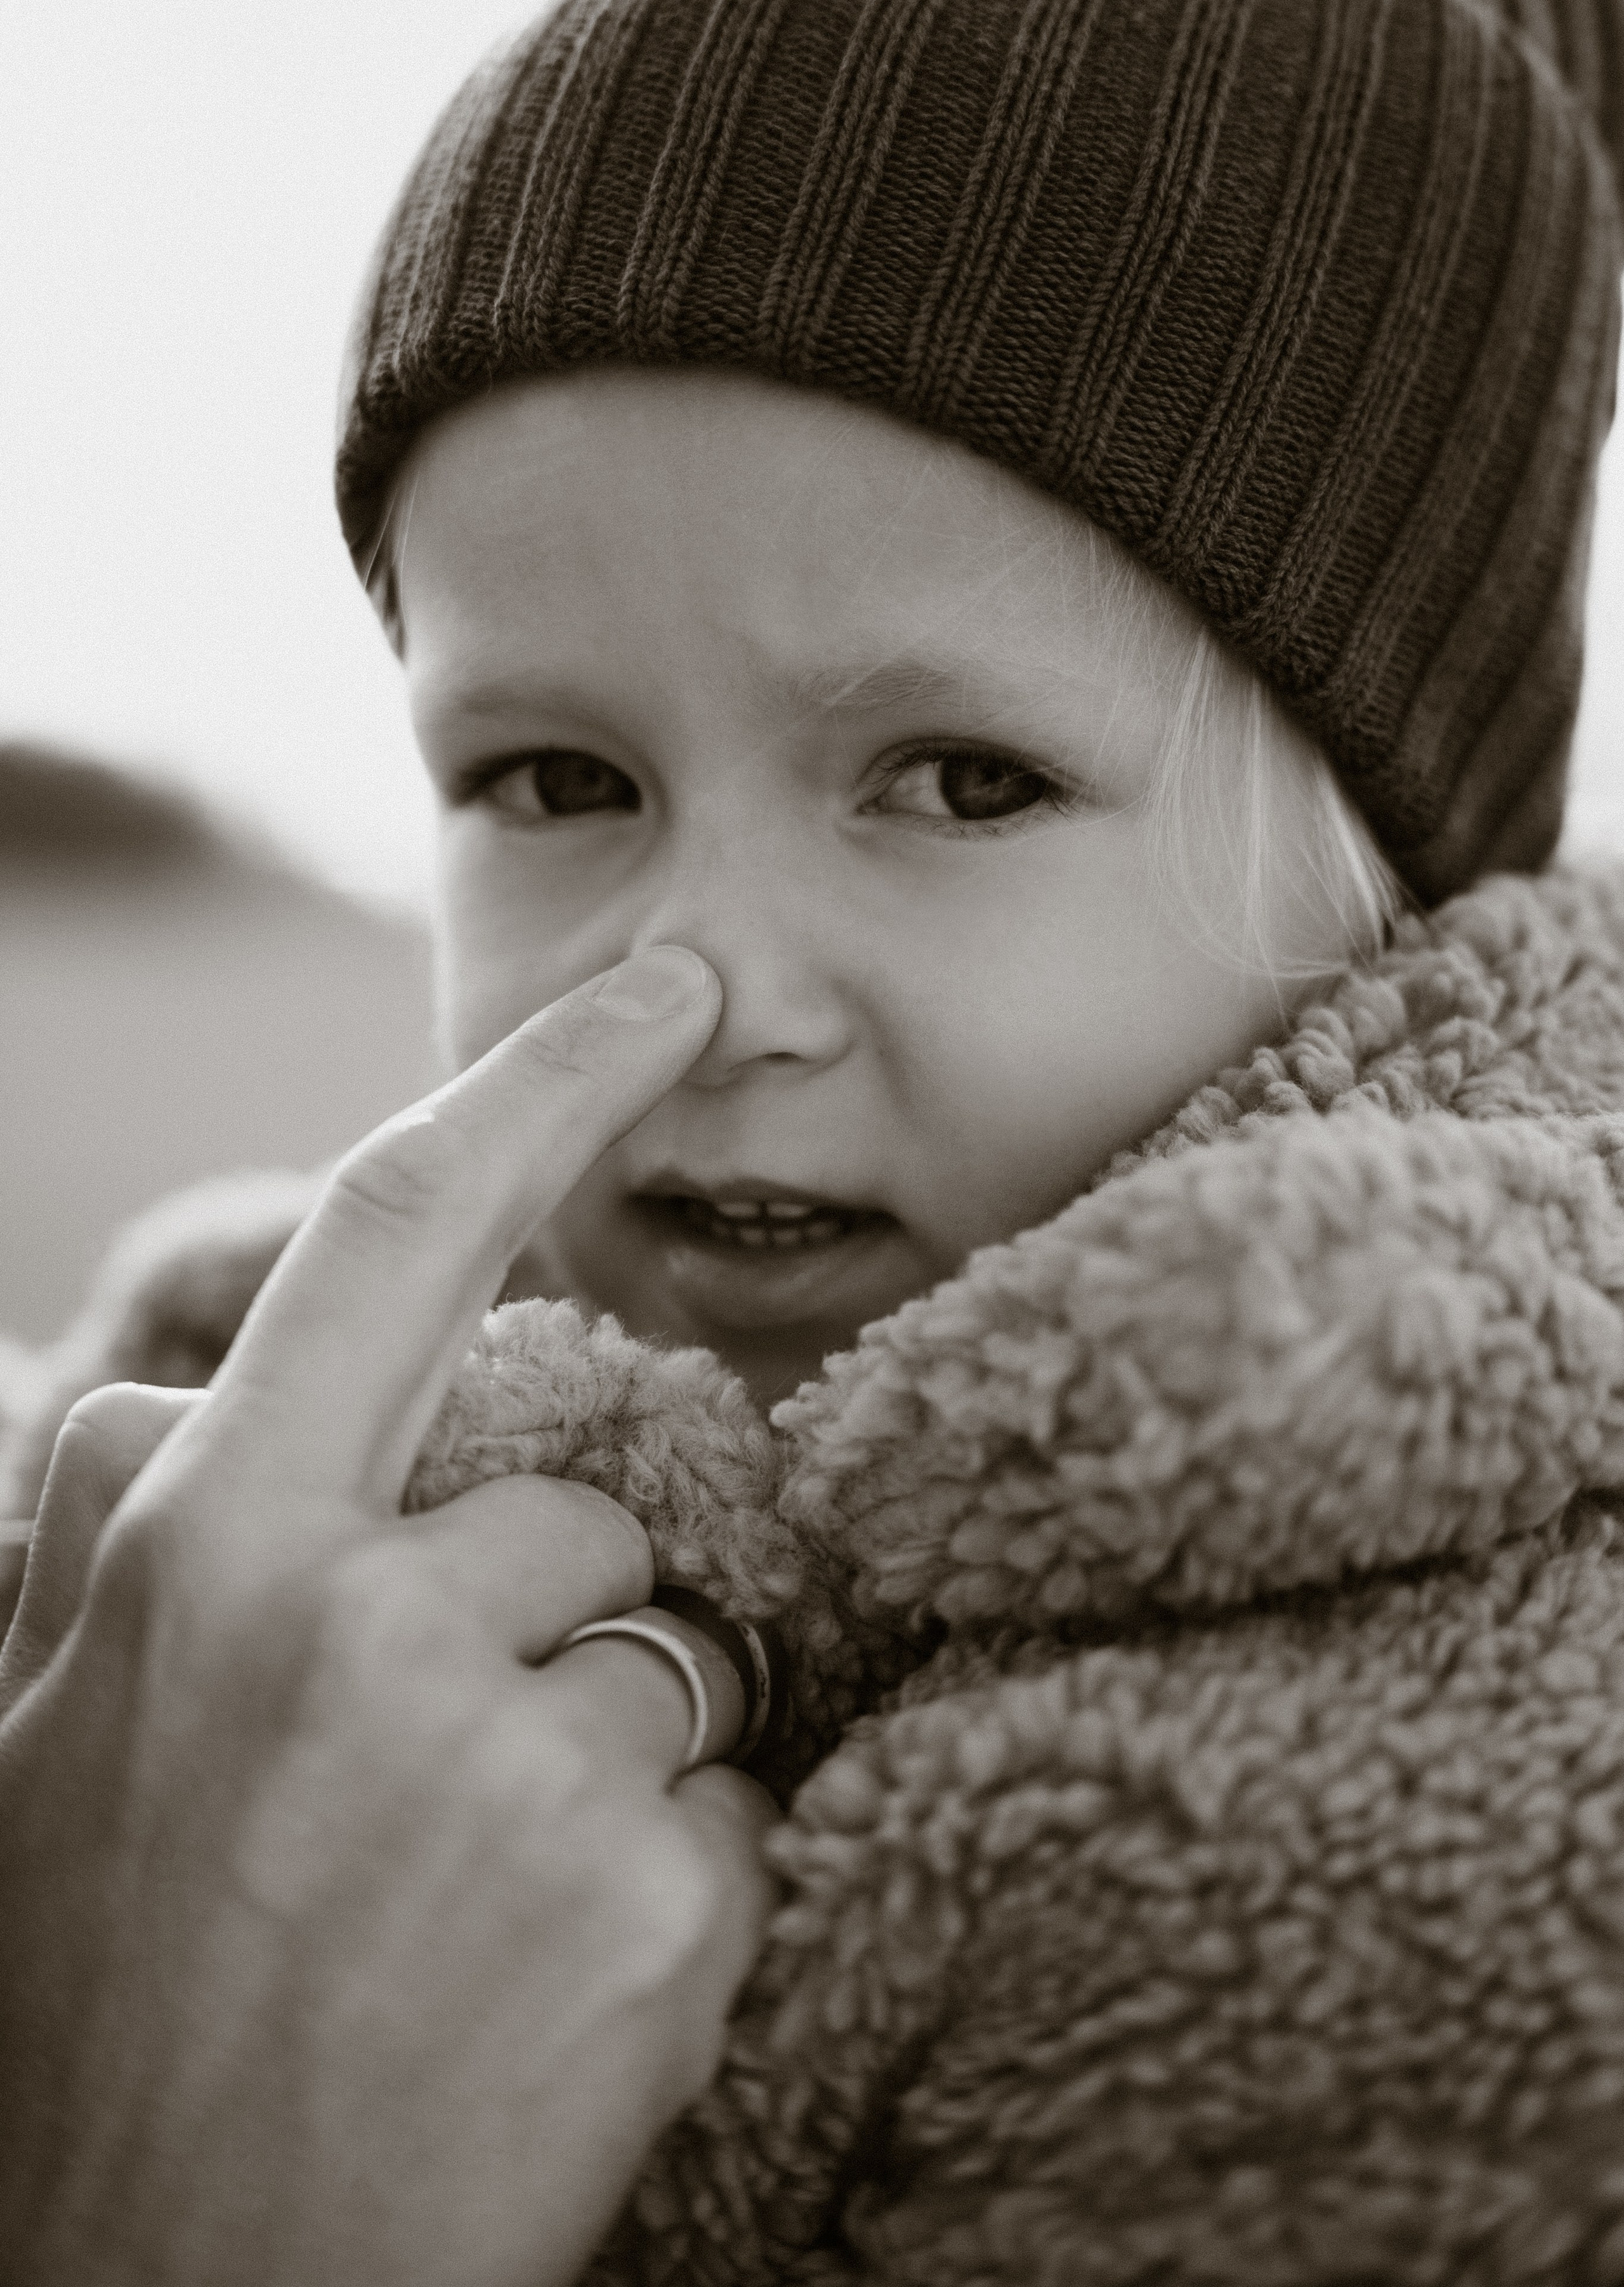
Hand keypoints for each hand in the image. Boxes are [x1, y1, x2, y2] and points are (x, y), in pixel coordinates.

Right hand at [0, 948, 776, 2286]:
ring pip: (666, 1657)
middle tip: (421, 1813)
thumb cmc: (98, 2022)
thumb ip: (123, 1541)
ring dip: (603, 1762)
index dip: (542, 1083)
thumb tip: (198, 1402)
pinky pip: (727, 1806)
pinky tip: (537, 2002)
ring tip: (459, 1920)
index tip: (672, 993)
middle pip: (578, 1508)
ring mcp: (510, 1758)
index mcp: (204, 1553)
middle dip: (547, 1623)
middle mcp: (358, 1622)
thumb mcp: (39, 1738)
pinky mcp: (647, 1901)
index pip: (393, 1230)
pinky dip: (669, 1887)